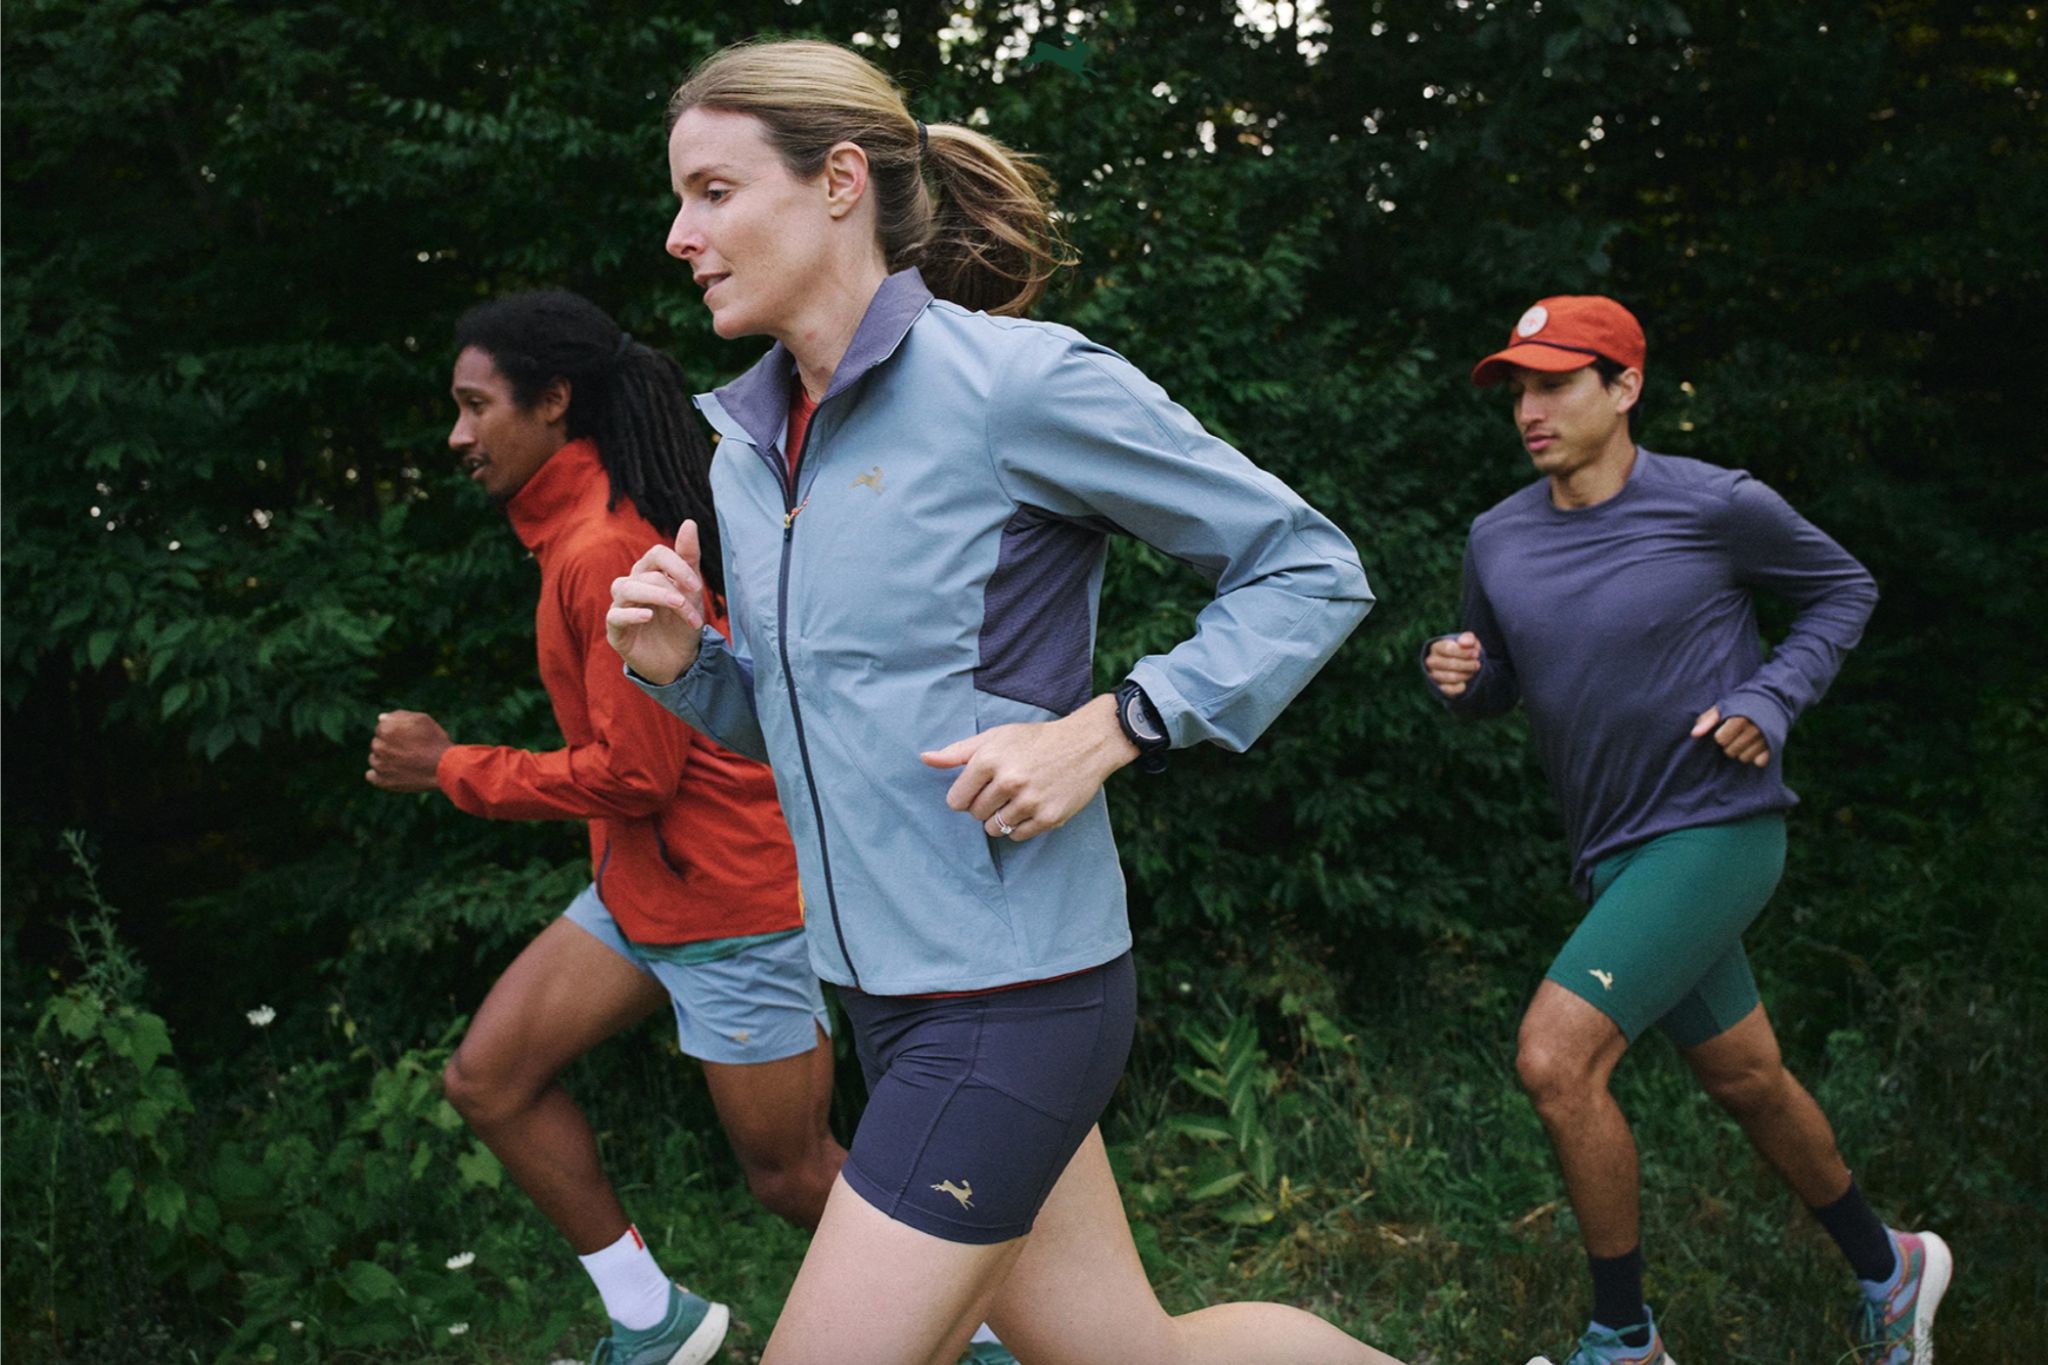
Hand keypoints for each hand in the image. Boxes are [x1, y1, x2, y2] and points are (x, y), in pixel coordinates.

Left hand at [367, 710, 451, 791]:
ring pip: (374, 759)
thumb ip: (399, 716)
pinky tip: (392, 772)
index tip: (408, 737)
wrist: (445, 767)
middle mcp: (379, 746)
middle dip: (389, 745)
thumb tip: (381, 718)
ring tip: (404, 762)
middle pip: (377, 743)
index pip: (381, 727)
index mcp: (386, 728)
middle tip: (409, 750)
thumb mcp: (422, 720)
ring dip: (384, 759)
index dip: (396, 732)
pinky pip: (371, 776)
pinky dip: (379, 775)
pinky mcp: (382, 781)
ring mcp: (379, 764)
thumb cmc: (435, 741)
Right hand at [608, 520, 706, 685]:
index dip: (677, 566)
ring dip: (654, 594)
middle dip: (672, 589)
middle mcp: (631, 586)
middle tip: (691, 603)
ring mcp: (621, 607)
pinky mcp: (615, 631)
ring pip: (625, 588)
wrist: (680, 661)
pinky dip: (631, 613)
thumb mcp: (691, 592)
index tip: (697, 586)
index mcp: (649, 573)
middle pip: (645, 573)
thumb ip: (688, 558)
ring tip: (676, 604)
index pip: (656, 554)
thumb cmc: (682, 623)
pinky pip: (615, 615)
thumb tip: (689, 522)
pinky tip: (648, 616)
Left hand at [919, 695, 1137, 840]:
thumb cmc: (1034, 740)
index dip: (965, 796)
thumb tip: (924, 758)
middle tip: (1003, 790)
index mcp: (989, 760)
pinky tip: (1031, 807)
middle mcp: (1008, 781)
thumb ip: (957, 752)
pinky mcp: (1049, 818)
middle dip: (984, 806)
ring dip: (1000, 818)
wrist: (1085, 744)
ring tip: (1017, 798)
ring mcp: (1030, 801)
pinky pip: (1017, 836)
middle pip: (975, 815)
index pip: (956, 800)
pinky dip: (1020, 827)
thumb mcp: (995, 737)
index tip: (979, 788)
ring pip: (994, 828)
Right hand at [1425, 631, 1483, 697]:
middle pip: (1450, 663)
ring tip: (1472, 671)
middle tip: (1477, 664)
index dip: (1464, 652)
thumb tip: (1465, 642)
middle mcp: (1431, 661)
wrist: (1461, 666)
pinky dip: (1460, 686)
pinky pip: (1450, 689)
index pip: (1448, 649)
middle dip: (1467, 664)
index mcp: (1436, 647)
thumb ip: (1468, 639)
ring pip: (1451, 677)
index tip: (1476, 653)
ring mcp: (1433, 675)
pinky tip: (1465, 682)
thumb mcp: (1468, 642)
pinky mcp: (1438, 687)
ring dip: (1466, 674)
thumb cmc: (1464, 651)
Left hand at [1690, 706, 1770, 767]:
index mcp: (1740, 718)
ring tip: (1745, 739)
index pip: (1720, 739)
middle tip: (1736, 734)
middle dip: (1729, 745)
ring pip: (1743, 758)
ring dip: (1741, 752)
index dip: (1720, 735)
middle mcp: (1754, 729)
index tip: (1725, 728)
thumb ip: (1707, 720)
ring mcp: (1766, 738)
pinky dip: (1756, 757)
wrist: (1773, 699)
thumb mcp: (1723, 707)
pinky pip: (1759, 762)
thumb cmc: (1742, 704)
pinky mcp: (1774, 746)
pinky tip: (1756, 746)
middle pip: (1730, 751)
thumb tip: (1694, 734)